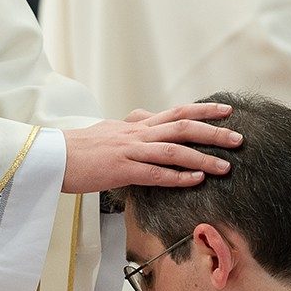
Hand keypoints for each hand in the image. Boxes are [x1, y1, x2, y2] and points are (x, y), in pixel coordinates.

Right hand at [61, 102, 243, 193]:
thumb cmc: (77, 149)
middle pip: (182, 126)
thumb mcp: (108, 133)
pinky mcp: (120, 169)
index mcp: (135, 125)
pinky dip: (177, 176)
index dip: (203, 111)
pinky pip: (154, 172)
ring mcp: (129, 150)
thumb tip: (144, 123)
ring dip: (202, 157)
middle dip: (213, 132)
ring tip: (226, 166)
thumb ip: (130, 130)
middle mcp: (136, 133)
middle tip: (239, 138)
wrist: (51, 156)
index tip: (227, 111)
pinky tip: (196, 180)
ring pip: (173, 149)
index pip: (175, 112)